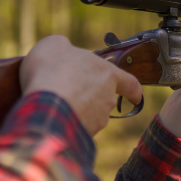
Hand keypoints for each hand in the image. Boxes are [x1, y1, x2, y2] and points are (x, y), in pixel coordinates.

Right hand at [20, 35, 142, 135]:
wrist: (44, 104)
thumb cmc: (52, 69)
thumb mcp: (55, 45)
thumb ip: (65, 48)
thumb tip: (63, 51)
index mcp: (108, 74)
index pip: (130, 83)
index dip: (133, 90)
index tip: (136, 97)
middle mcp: (107, 99)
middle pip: (103, 98)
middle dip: (89, 97)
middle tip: (66, 89)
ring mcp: (97, 120)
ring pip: (89, 114)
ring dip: (76, 110)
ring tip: (53, 102)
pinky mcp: (84, 135)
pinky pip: (76, 128)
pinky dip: (66, 123)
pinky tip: (50, 116)